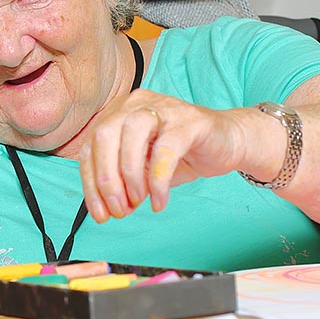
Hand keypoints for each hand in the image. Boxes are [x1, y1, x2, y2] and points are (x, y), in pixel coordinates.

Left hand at [78, 89, 269, 222]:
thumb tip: (106, 209)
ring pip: (131, 137)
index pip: (90, 147)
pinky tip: (159, 200)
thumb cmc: (181, 154)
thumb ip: (123, 183)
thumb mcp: (143, 169)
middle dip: (107, 180)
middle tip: (119, 209)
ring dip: (129, 176)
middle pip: (104, 137)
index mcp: (118, 113)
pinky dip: (158, 180)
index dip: (91, 184)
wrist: (229, 142)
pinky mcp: (189, 121)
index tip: (100, 214)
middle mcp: (136, 104)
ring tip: (138, 202)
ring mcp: (163, 108)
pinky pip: (165, 151)